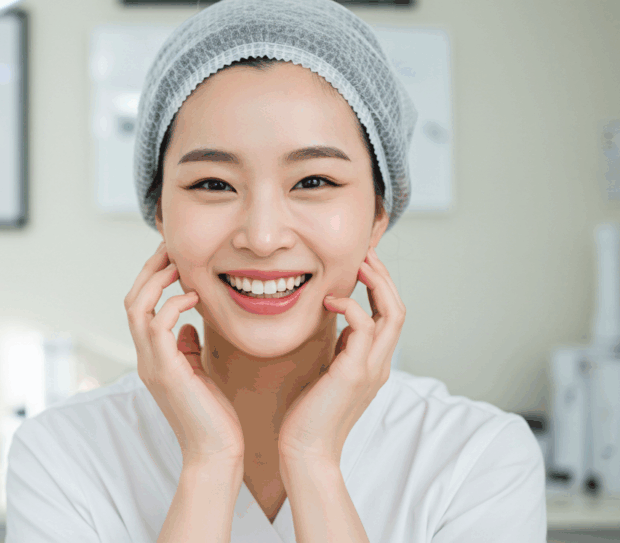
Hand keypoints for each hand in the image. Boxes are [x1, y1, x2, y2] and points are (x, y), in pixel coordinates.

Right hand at [125, 242, 244, 464]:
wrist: (215, 452)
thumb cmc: (213, 417)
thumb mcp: (199, 372)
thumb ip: (187, 348)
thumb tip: (186, 325)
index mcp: (154, 358)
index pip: (141, 308)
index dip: (153, 280)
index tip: (174, 259)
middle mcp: (146, 358)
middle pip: (132, 300)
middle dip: (149, 271)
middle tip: (171, 249)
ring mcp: (152, 365)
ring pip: (137, 308)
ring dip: (156, 281)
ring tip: (178, 265)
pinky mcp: (166, 371)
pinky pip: (158, 326)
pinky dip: (172, 304)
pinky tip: (193, 297)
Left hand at [277, 246, 405, 466]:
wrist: (306, 450)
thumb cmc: (308, 414)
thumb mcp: (327, 371)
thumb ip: (338, 348)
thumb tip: (338, 321)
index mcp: (374, 363)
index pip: (389, 316)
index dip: (380, 286)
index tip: (362, 263)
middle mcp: (379, 364)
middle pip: (398, 309)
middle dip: (384, 277)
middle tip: (365, 253)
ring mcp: (371, 369)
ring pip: (393, 314)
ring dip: (377, 283)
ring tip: (359, 264)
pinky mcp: (354, 373)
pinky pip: (364, 329)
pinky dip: (352, 308)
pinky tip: (330, 301)